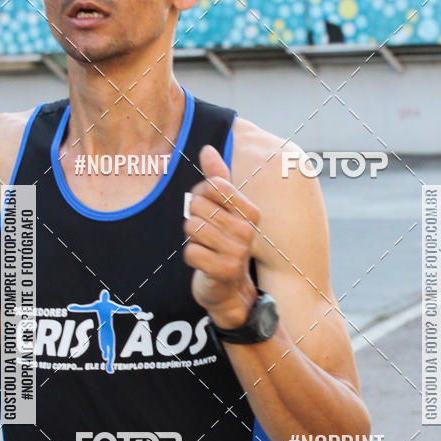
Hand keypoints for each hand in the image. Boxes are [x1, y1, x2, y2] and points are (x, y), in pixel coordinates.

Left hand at [183, 145, 259, 328]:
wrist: (231, 291)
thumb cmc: (224, 246)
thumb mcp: (224, 212)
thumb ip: (217, 180)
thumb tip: (207, 149)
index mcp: (250, 212)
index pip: (213, 185)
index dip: (200, 195)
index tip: (205, 209)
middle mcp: (247, 231)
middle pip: (197, 206)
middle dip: (193, 219)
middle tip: (205, 234)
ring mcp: (237, 252)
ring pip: (192, 228)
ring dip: (192, 239)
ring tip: (205, 248)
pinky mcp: (223, 271)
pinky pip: (190, 252)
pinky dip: (191, 257)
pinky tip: (203, 263)